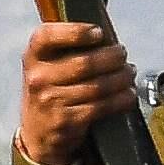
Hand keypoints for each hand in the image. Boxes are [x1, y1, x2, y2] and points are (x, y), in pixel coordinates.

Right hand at [17, 16, 137, 164]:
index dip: (76, 32)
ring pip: (98, 86)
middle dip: (112, 57)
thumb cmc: (51, 90)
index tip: (99, 33)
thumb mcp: (48, 66)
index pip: (48, 36)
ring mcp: (51, 100)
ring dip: (122, 78)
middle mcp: (39, 77)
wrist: (39, 132)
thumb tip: (107, 38)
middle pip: (84, 63)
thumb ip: (68, 50)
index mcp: (33, 56)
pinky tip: (129, 94)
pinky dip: (122, 99)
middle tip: (123, 55)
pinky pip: (103, 106)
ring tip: (129, 73)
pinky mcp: (67, 120)